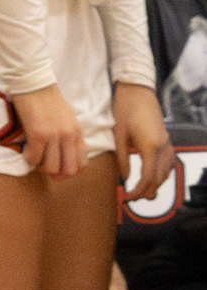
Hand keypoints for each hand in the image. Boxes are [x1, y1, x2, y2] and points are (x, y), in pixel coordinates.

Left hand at [114, 80, 173, 201]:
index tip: (128, 197)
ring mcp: (167, 143)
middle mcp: (163, 147)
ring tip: (142, 192)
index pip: (148, 177)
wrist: (137, 91)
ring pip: (167, 172)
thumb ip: (122, 157)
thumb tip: (125, 176)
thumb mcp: (118, 134)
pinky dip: (163, 173)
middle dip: (147, 191)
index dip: (139, 190)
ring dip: (156, 184)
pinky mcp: (167, 140)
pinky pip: (170, 162)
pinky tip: (154, 176)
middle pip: (160, 178)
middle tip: (132, 199)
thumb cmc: (124, 109)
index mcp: (150, 146)